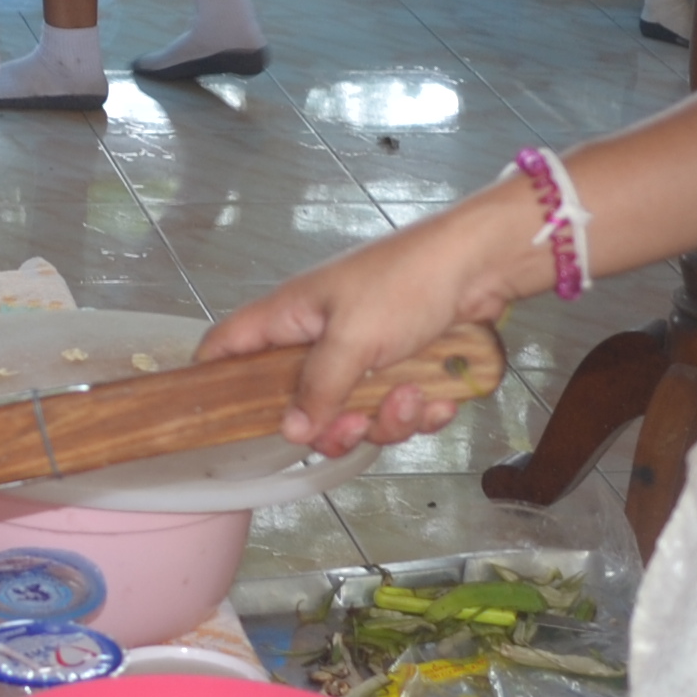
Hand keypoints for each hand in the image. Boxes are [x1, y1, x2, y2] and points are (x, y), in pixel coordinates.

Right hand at [197, 190, 537, 447]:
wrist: (482, 264)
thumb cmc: (406, 282)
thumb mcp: (353, 338)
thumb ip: (318, 387)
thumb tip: (291, 431)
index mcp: (290, 317)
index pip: (227, 347)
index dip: (214, 380)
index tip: (223, 420)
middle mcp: (318, 338)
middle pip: (298, 405)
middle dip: (331, 426)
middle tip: (356, 425)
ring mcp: (360, 354)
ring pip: (352, 414)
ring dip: (386, 420)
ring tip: (414, 397)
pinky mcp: (401, 367)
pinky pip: (394, 410)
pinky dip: (418, 412)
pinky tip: (440, 399)